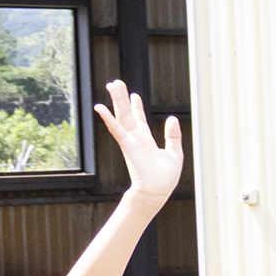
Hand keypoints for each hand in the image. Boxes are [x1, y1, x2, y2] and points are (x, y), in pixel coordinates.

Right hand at [95, 78, 182, 201]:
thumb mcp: (174, 153)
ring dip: (116, 101)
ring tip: (111, 85)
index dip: (137, 107)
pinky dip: (108, 118)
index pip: (140, 120)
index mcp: (147, 142)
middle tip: (117, 83)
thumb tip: (172, 118)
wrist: (157, 191)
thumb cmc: (165, 179)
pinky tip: (100, 107)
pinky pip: (116, 129)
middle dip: (122, 99)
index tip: (134, 95)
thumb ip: (172, 135)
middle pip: (128, 114)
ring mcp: (131, 142)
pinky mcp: (127, 145)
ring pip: (122, 117)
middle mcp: (137, 140)